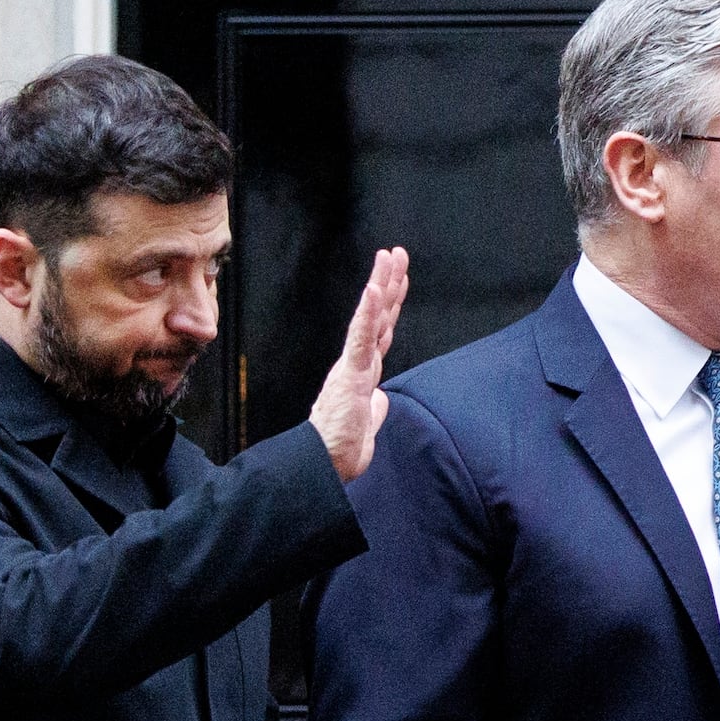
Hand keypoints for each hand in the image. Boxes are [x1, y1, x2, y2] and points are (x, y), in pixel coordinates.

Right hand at [313, 247, 412, 479]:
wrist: (322, 467)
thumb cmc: (339, 451)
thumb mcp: (367, 428)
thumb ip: (374, 410)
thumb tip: (380, 401)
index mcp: (361, 374)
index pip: (380, 333)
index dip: (389, 306)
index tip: (397, 281)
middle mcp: (356, 364)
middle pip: (378, 317)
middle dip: (389, 284)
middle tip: (397, 253)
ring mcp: (353, 366)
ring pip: (371, 319)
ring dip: (381, 286)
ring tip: (389, 257)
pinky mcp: (350, 374)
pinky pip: (361, 338)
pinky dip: (368, 313)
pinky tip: (373, 289)